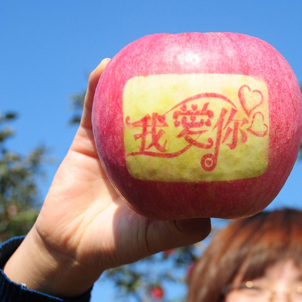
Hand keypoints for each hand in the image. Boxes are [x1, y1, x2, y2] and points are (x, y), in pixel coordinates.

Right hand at [4, 60, 210, 297]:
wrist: (70, 246)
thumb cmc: (119, 244)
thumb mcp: (154, 238)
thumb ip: (180, 230)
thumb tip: (211, 218)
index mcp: (170, 173)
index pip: (196, 143)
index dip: (213, 125)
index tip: (231, 104)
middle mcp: (150, 154)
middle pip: (169, 117)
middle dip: (183, 94)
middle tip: (201, 68)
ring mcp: (119, 145)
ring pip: (132, 107)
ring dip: (141, 81)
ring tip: (154, 56)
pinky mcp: (90, 140)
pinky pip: (94, 109)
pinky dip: (98, 86)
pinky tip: (107, 66)